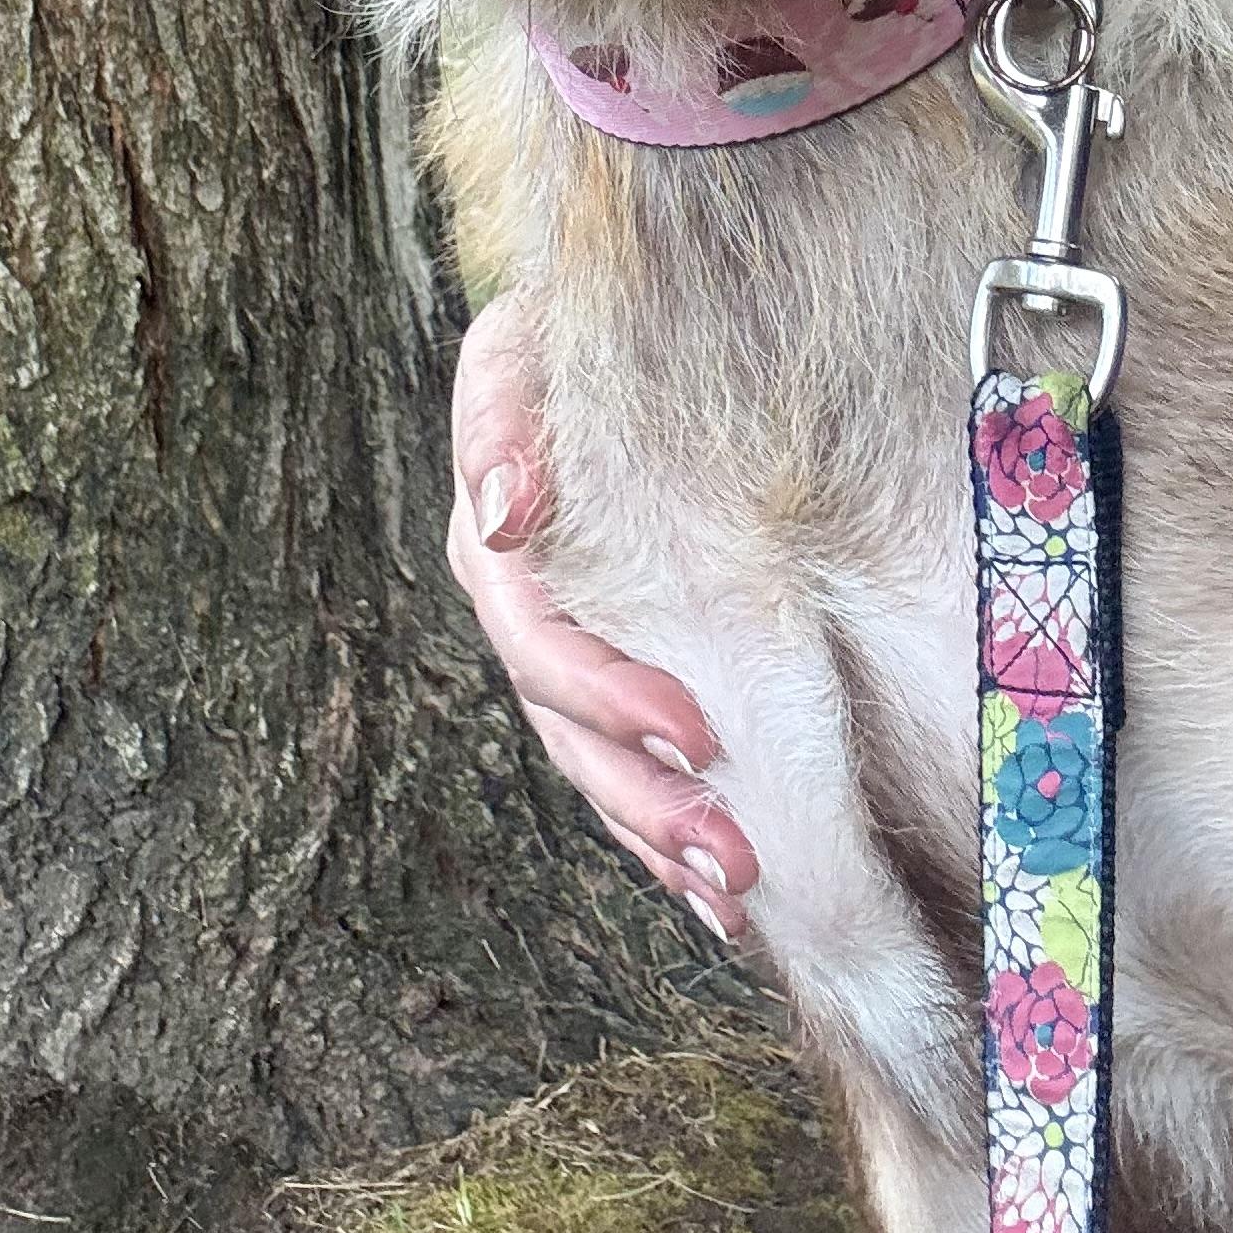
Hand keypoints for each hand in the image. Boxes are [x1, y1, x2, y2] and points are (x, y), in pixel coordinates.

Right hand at [448, 290, 758, 941]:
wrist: (612, 339)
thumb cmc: (579, 333)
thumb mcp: (526, 344)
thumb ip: (505, 417)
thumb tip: (504, 511)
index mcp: (495, 538)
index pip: (536, 634)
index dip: (602, 690)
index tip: (690, 727)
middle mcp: (521, 606)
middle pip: (567, 728)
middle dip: (646, 798)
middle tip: (733, 850)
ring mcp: (562, 649)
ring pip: (595, 767)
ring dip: (660, 836)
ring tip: (737, 889)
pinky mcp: (608, 676)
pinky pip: (623, 773)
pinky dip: (663, 839)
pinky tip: (721, 899)